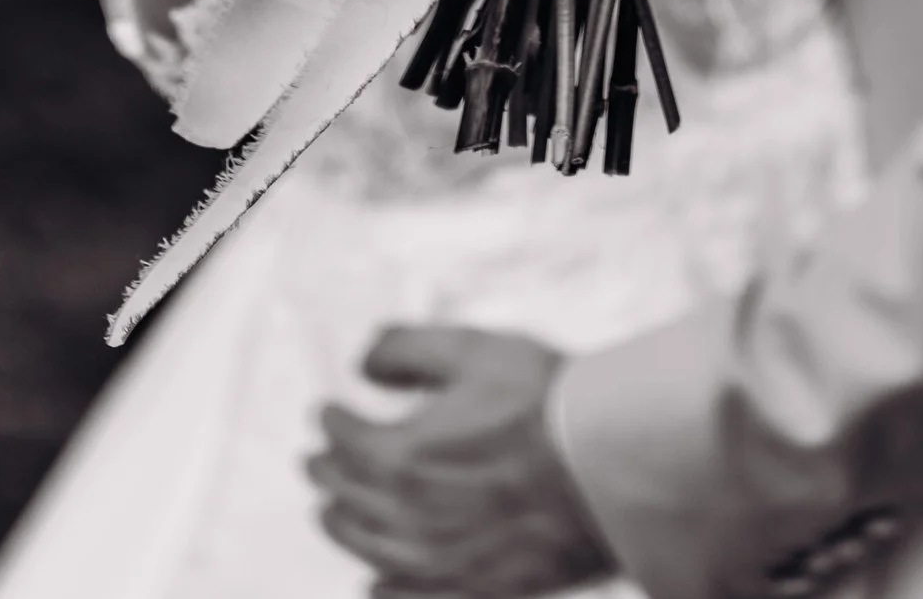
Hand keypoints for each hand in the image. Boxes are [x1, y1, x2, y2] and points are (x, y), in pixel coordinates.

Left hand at [308, 324, 609, 597]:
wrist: (605, 467)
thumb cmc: (543, 403)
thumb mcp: (471, 349)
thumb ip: (404, 348)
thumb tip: (362, 364)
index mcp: (399, 457)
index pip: (342, 438)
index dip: (330, 419)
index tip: (325, 412)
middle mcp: (405, 519)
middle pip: (345, 496)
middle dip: (326, 472)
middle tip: (317, 460)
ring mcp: (436, 563)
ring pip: (366, 548)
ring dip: (341, 525)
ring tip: (332, 511)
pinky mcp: (469, 590)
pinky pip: (405, 597)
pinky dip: (381, 589)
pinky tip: (373, 583)